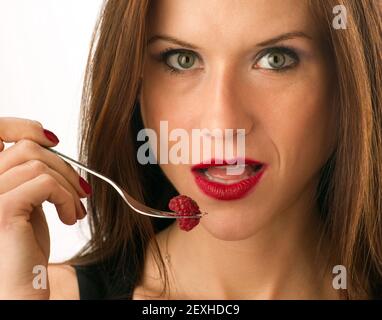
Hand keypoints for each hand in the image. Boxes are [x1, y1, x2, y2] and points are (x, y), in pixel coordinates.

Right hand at [0, 117, 90, 298]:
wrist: (20, 285)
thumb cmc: (23, 246)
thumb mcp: (26, 199)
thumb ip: (27, 172)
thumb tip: (49, 143)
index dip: (24, 127)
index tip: (53, 140)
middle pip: (26, 146)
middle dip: (64, 166)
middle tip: (81, 190)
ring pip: (39, 163)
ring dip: (68, 185)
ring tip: (76, 209)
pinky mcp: (1, 208)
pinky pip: (44, 182)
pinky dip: (66, 197)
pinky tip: (70, 218)